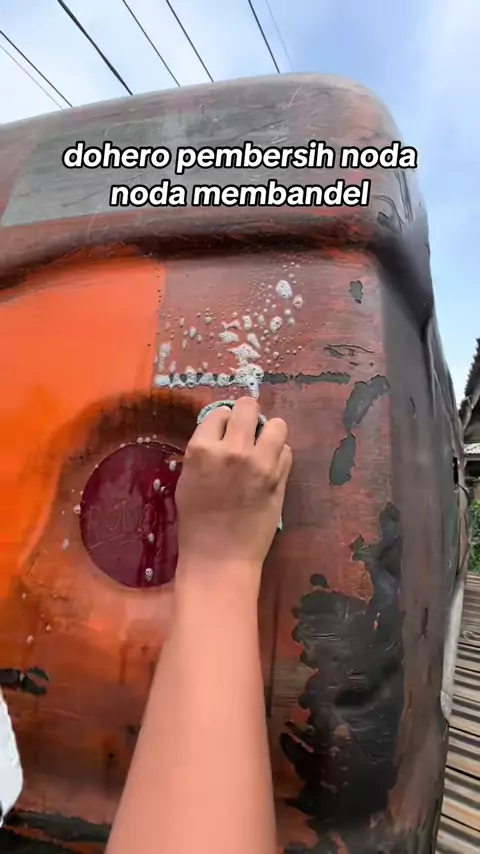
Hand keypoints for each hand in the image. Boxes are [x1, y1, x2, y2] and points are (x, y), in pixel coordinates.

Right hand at [175, 397, 291, 595]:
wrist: (219, 556)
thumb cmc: (196, 522)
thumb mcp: (187, 479)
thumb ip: (204, 452)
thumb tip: (222, 431)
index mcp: (202, 449)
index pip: (219, 413)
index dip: (223, 421)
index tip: (224, 431)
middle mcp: (233, 449)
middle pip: (249, 407)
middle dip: (248, 415)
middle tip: (247, 429)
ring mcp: (260, 463)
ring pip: (277, 424)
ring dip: (269, 432)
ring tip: (263, 446)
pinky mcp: (279, 478)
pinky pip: (286, 451)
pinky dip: (279, 455)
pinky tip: (270, 467)